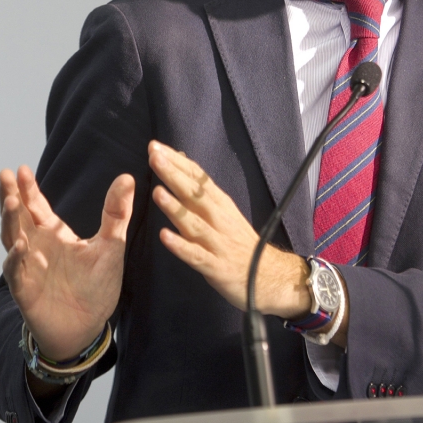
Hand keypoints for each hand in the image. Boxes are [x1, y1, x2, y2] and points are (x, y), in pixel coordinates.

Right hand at [0, 165, 134, 361]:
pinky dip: (16, 259)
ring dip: (10, 221)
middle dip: (11, 196)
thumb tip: (127, 177)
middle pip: (18, 217)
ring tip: (11, 202)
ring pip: (12, 240)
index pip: (36, 207)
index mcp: (53, 235)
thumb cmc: (96, 286)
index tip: (22, 168)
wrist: (89, 327)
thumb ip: (116, 212)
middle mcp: (37, 248)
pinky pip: (17, 273)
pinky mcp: (27, 291)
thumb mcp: (111, 245)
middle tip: (5, 175)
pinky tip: (19, 245)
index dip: (29, 189)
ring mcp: (29, 268)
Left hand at [149, 142, 311, 318]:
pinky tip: (165, 237)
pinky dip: (181, 246)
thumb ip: (201, 189)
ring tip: (157, 192)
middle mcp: (218, 218)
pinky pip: (196, 255)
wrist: (268, 275)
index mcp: (219, 203)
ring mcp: (217, 242)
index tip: (155, 146)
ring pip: (194, 222)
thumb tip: (180, 159)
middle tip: (154, 157)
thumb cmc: (238, 240)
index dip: (177, 161)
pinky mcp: (215, 266)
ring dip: (175, 208)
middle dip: (174, 175)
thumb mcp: (223, 209)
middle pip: (194, 194)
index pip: (197, 177)